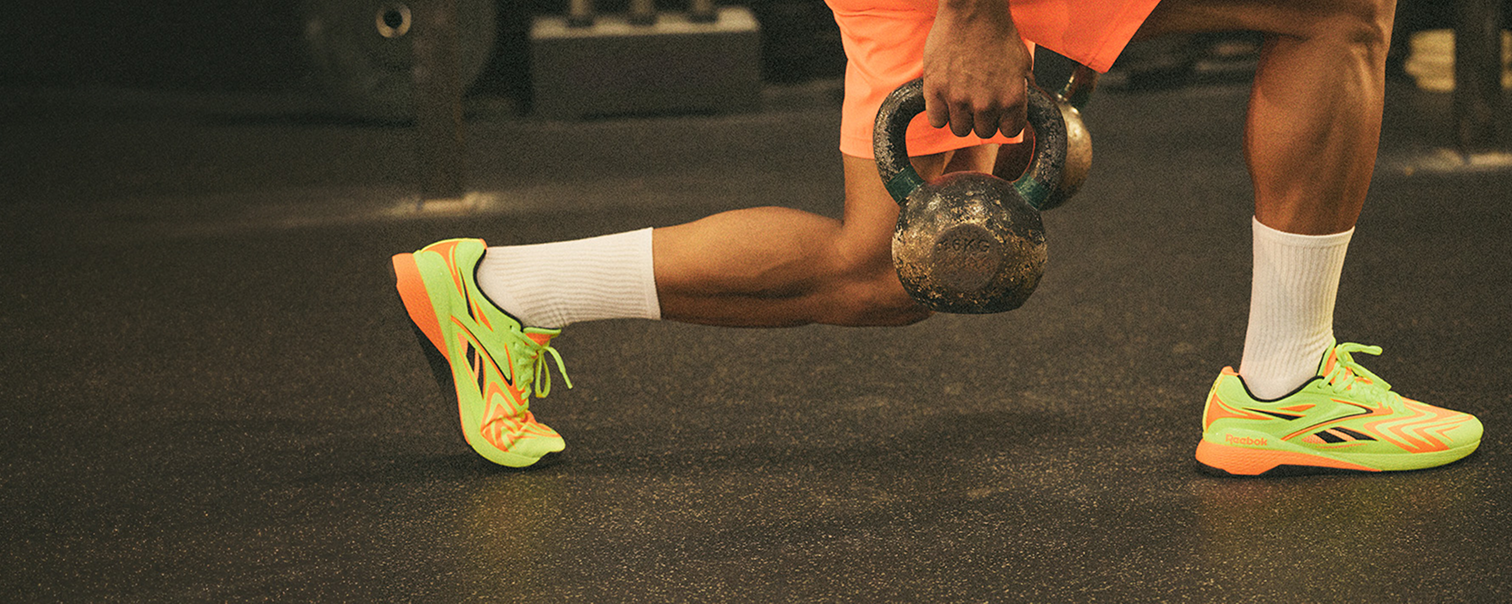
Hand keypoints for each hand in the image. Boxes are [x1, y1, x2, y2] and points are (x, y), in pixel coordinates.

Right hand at [921, 1, 1033, 138]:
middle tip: (978, 102)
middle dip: (982, 119)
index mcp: (1012, 98)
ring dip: (961, 118)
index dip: (1004, 122)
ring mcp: (959, 99)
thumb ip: (1022, 86)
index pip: (1009, 131)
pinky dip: (940, 113)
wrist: (972, 11)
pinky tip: (945, 100)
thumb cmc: (996, 31)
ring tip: (961, 100)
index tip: (999, 114)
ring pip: (959, 129)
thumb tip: (1021, 101)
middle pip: (983, 131)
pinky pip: (936, 120)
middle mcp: (986, 104)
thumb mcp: (1022, 61)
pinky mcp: (936, 91)